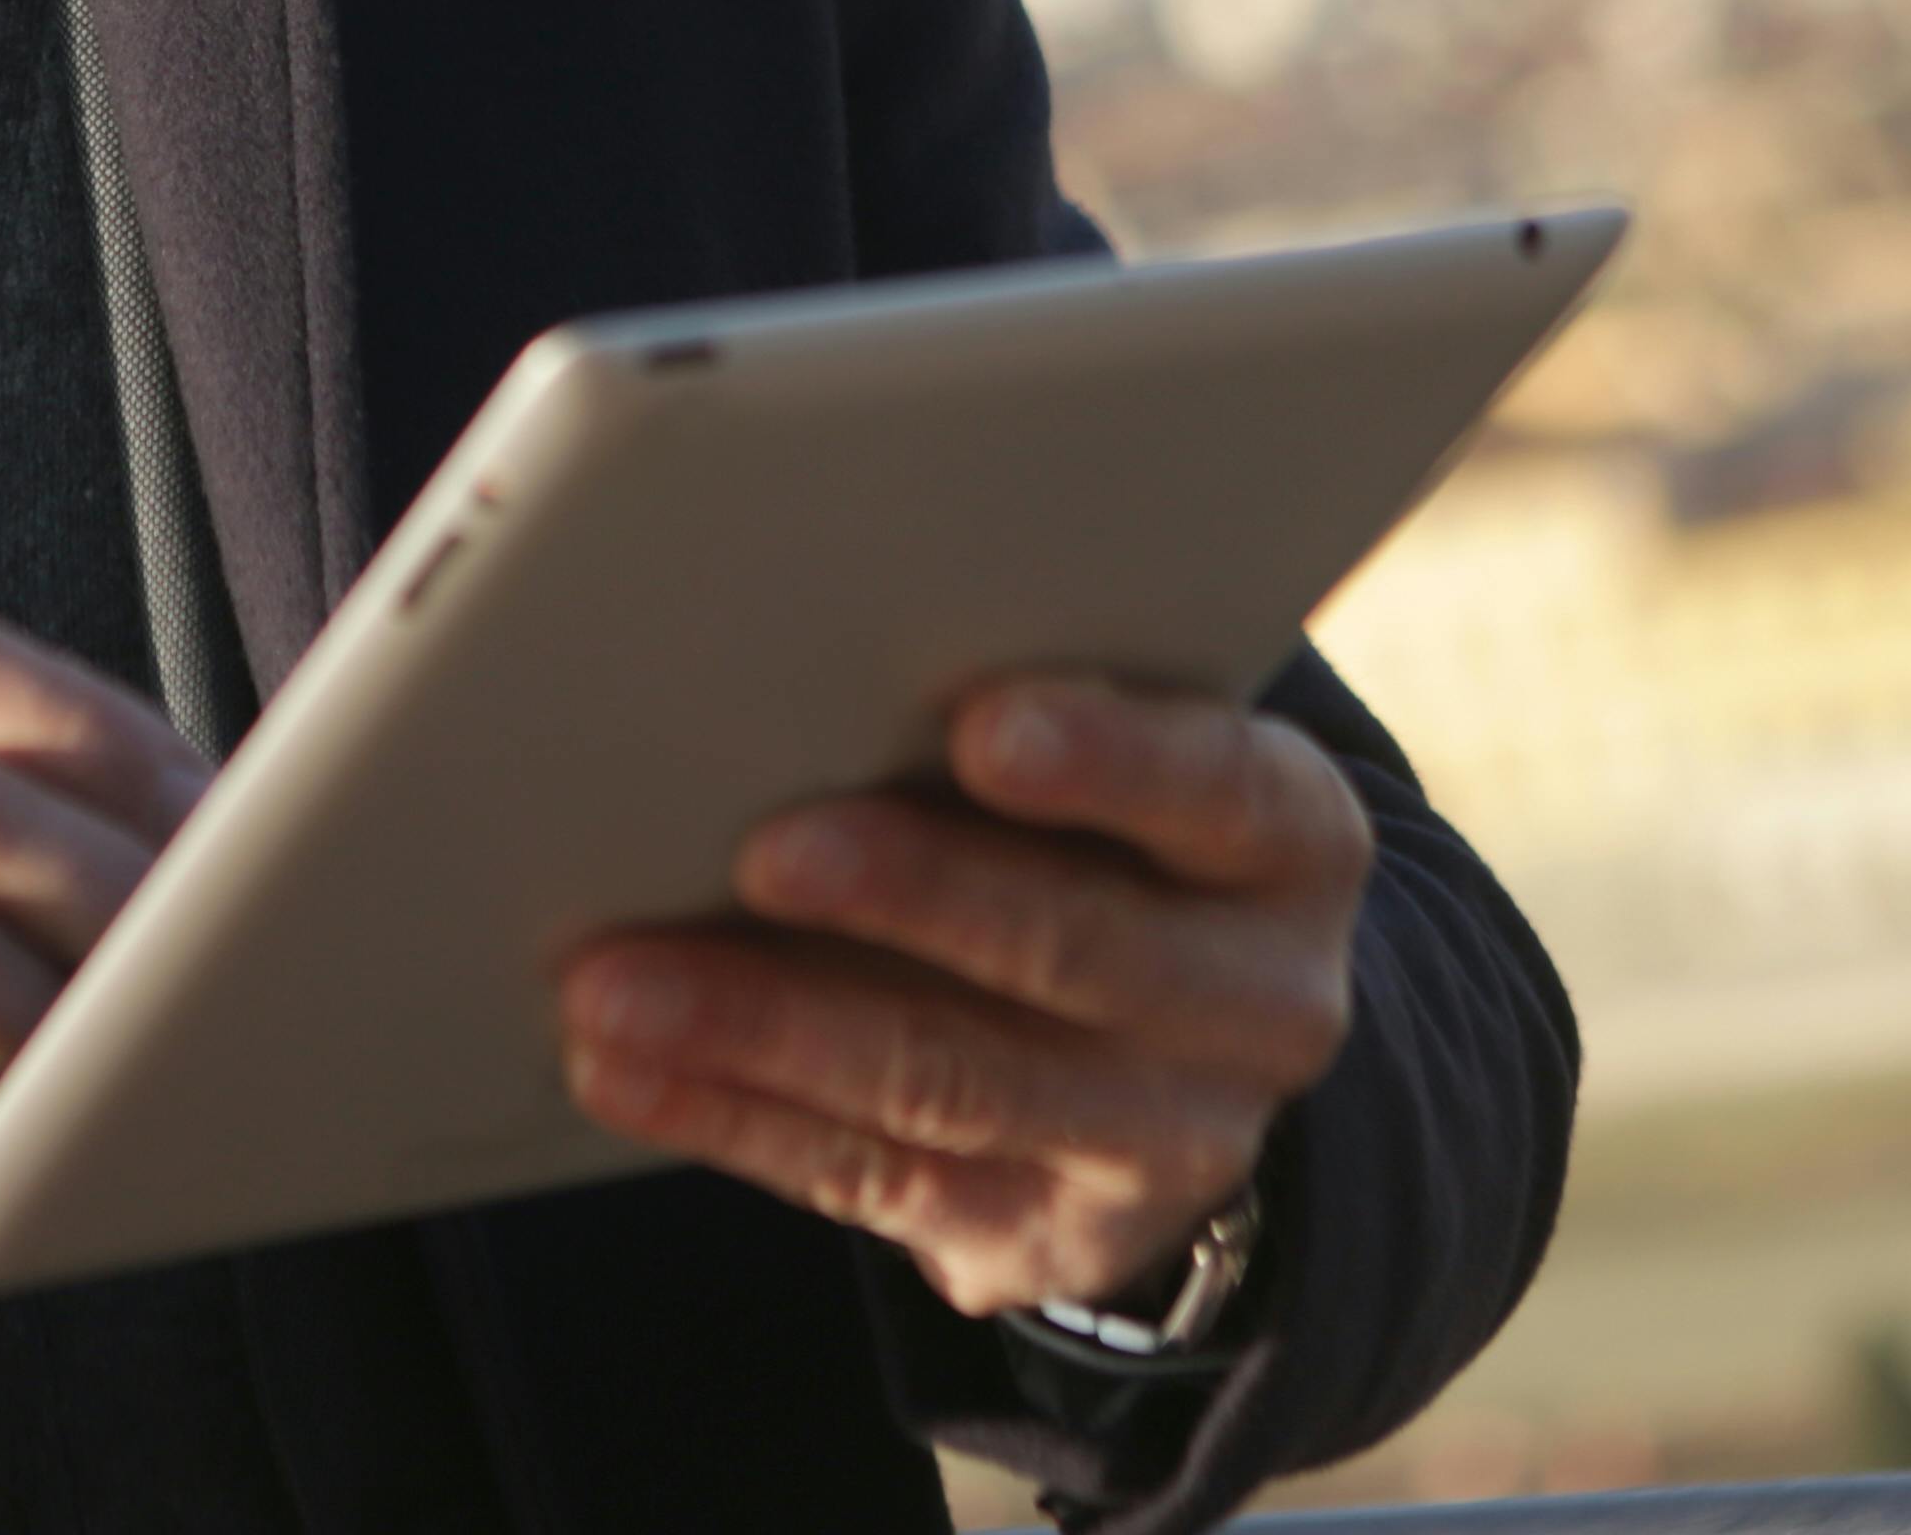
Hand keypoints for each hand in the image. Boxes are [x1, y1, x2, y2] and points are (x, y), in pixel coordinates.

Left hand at [554, 673, 1366, 1324]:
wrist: (1179, 1045)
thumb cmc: (1099, 830)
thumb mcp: (1121, 765)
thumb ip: (1011, 720)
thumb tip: (787, 673)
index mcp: (1290, 846)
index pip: (1221, 791)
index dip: (1109, 762)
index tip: (981, 726)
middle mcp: (1259, 1005)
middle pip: (1078, 951)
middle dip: (911, 897)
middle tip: (763, 852)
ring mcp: (1161, 1141)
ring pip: (956, 1084)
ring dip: (771, 1030)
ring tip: (619, 983)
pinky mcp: (1046, 1236)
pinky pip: (874, 1179)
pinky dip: (733, 1117)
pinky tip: (624, 1068)